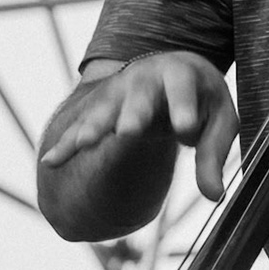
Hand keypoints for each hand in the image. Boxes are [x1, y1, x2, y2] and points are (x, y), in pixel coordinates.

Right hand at [37, 51, 239, 199]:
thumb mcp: (217, 123)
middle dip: (134, 111)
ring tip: (84, 144)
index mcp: (180, 74)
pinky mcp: (98, 108)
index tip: (186, 128)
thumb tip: (216, 196)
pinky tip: (51, 161)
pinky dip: (66, 143)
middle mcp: (145, 78)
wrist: (170, 73)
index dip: (184, 106)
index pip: (183, 87)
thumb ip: (213, 157)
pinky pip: (80, 126)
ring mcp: (118, 92)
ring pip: (105, 108)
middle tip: (130, 130)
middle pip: (140, 94)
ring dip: (95, 126)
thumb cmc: (199, 101)